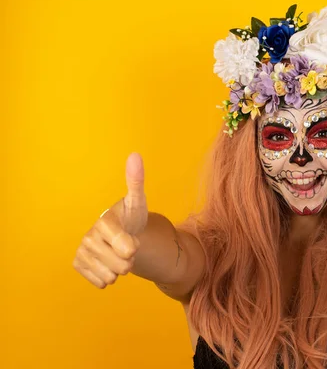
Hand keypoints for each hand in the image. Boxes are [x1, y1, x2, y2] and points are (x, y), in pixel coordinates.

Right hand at [72, 152, 147, 287]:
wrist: (122, 232)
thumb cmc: (131, 217)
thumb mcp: (138, 202)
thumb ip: (136, 182)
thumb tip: (135, 156)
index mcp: (104, 222)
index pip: (126, 247)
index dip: (133, 248)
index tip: (133, 240)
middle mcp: (89, 236)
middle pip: (121, 266)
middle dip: (129, 261)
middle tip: (127, 247)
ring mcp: (82, 251)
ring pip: (111, 276)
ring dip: (119, 270)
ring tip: (117, 254)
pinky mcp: (78, 264)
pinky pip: (101, 282)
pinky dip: (109, 277)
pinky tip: (108, 263)